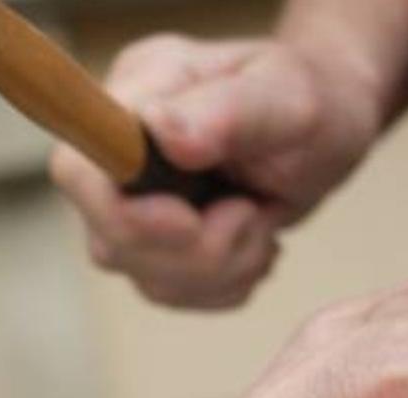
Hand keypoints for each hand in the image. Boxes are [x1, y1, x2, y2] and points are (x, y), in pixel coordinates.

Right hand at [50, 35, 378, 308]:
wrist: (329, 129)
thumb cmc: (313, 101)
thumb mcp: (287, 98)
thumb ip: (226, 111)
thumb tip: (161, 130)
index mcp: (138, 94)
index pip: (78, 170)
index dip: (123, 216)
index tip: (190, 219)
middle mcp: (119, 151)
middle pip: (111, 241)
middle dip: (196, 251)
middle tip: (253, 213)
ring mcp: (131, 202)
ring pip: (145, 277)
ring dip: (220, 270)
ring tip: (260, 223)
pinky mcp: (153, 244)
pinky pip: (173, 293)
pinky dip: (224, 285)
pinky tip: (251, 244)